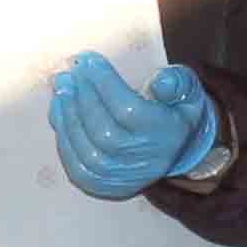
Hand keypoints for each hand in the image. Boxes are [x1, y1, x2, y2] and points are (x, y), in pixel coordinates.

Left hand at [48, 52, 221, 198]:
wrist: (178, 149)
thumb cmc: (176, 110)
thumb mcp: (187, 91)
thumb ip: (177, 82)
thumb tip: (160, 81)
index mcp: (166, 134)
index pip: (128, 109)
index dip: (104, 83)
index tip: (88, 60)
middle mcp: (146, 160)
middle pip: (104, 132)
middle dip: (82, 98)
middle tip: (70, 73)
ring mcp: (125, 176)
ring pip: (87, 151)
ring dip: (68, 116)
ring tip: (62, 88)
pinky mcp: (106, 185)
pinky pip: (78, 167)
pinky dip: (64, 139)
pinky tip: (59, 112)